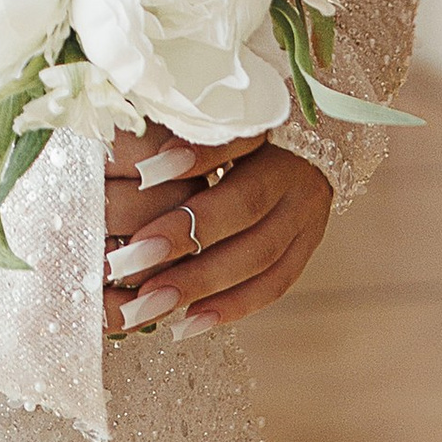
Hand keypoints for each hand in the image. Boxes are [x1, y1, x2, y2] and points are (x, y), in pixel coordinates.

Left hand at [100, 134, 332, 335]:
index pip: (234, 145)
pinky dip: (230, 307)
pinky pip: (272, 286)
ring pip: (258, 258)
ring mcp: (307, 218)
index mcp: (277, 132)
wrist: (314, 142)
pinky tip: (187, 323)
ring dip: (200, 284)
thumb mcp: (221, 118)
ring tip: (149, 302)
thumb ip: (190, 130)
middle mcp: (295, 177)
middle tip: (127, 259)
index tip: (142, 176)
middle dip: (183, 237)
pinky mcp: (305, 251)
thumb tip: (139, 154)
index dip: (193, 159)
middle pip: (242, 209)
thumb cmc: (240, 124)